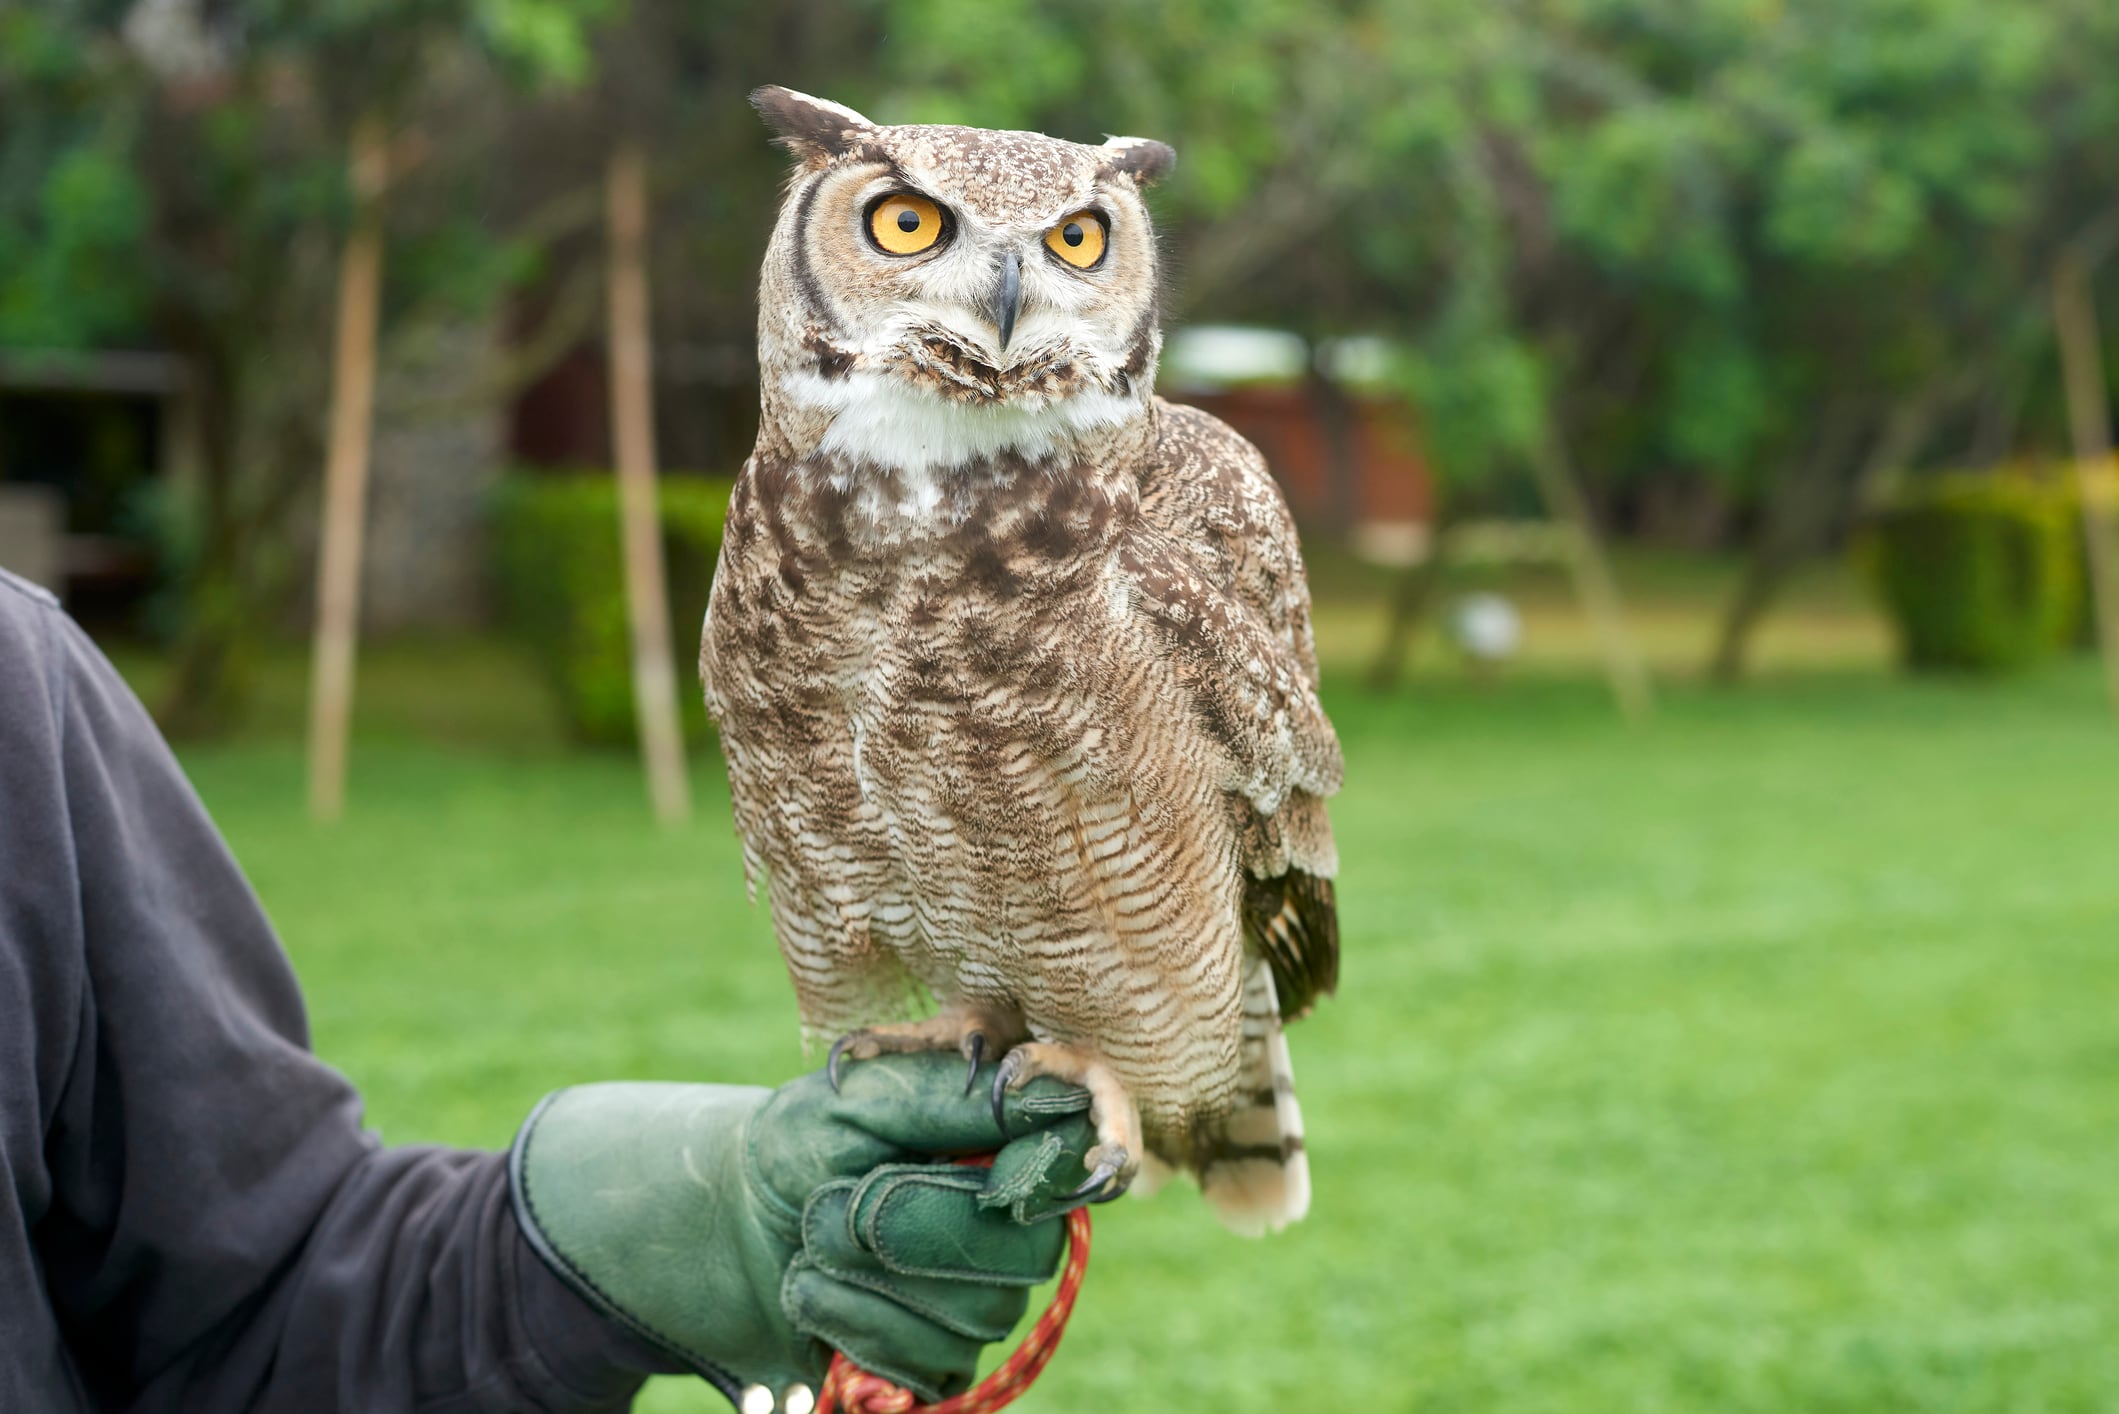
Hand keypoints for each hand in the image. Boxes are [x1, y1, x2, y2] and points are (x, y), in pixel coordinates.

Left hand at [509, 1051, 1096, 1403]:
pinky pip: (935, 1361)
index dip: (1069, 1158)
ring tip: (814, 1240)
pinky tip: (813, 1290)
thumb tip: (1051, 1092)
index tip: (1008, 1164)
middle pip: (1029, 1248)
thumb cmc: (794, 1148)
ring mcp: (980, 1294)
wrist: (722, 1232)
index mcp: (1002, 1141)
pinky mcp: (941, 1359)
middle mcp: (1008, 1220)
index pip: (1080, 1151)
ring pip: (979, 1309)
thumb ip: (948, 1095)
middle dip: (916, 1227)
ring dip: (868, 1274)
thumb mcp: (857, 1099)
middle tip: (841, 1202)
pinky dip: (854, 1321)